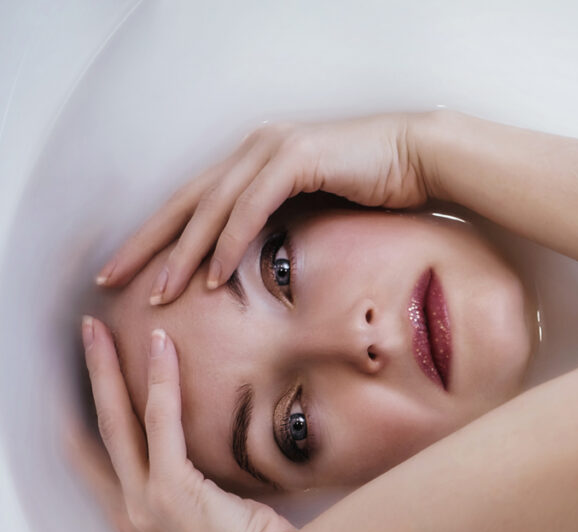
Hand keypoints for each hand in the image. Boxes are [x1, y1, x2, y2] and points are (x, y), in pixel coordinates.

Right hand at [81, 316, 296, 531]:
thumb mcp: (216, 510)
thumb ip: (200, 482)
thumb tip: (213, 443)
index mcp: (140, 519)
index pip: (100, 459)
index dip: (88, 416)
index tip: (91, 379)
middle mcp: (131, 512)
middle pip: (99, 431)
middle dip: (90, 379)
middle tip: (87, 335)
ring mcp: (145, 504)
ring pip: (116, 420)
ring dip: (106, 369)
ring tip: (101, 329)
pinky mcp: (170, 491)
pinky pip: (161, 421)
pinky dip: (161, 379)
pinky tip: (161, 345)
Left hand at [96, 112, 435, 303]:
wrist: (420, 159)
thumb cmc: (376, 190)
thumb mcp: (316, 213)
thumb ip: (282, 228)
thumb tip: (258, 269)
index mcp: (254, 162)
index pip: (193, 203)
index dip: (157, 237)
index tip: (129, 271)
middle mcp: (254, 150)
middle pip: (185, 201)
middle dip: (147, 243)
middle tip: (112, 279)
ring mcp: (271, 149)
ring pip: (211, 206)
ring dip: (183, 252)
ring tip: (160, 291)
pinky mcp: (294, 158)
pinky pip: (249, 207)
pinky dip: (228, 243)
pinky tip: (213, 276)